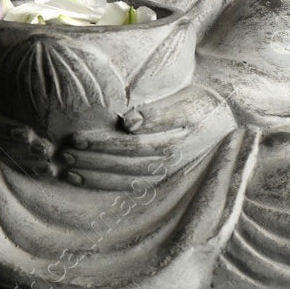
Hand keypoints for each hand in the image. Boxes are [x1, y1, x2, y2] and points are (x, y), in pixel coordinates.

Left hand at [57, 82, 236, 190]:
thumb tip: (127, 122)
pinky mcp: (158, 176)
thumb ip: (157, 114)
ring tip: (66, 168)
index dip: (102, 144)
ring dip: (93, 174)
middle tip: (63, 153)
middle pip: (123, 164)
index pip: (130, 147)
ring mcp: (163, 171)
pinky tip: (81, 179)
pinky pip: (128, 185)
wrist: (226, 115)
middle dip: (91, 160)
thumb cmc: (201, 103)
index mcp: (173, 143)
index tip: (75, 138)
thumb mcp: (185, 104)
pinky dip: (103, 183)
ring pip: (123, 178)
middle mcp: (167, 161)